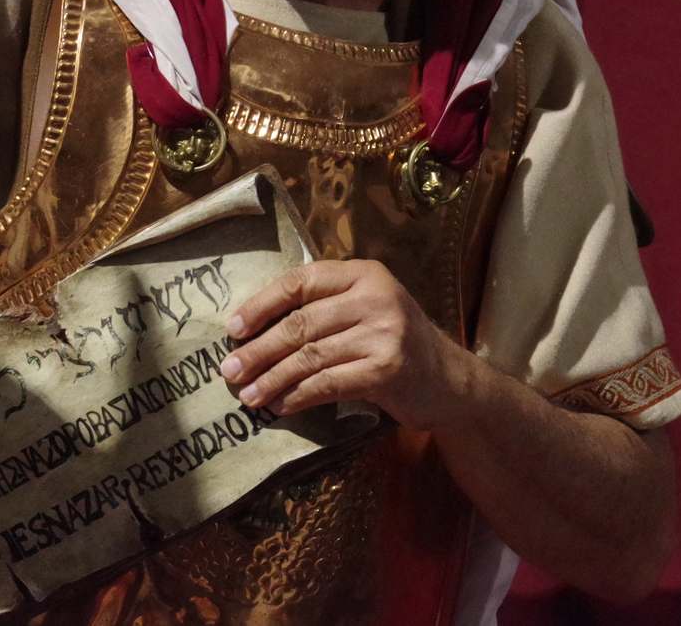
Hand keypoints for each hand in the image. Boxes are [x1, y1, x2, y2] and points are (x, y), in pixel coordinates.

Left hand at [219, 259, 467, 429]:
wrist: (451, 381)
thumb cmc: (397, 343)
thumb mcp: (368, 309)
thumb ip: (325, 307)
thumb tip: (255, 329)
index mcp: (364, 274)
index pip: (301, 281)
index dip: (262, 304)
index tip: (233, 328)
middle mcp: (375, 298)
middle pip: (300, 323)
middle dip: (259, 350)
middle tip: (230, 371)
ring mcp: (383, 334)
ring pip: (309, 356)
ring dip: (272, 379)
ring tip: (248, 396)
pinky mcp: (386, 371)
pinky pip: (327, 384)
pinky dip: (298, 396)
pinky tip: (280, 405)